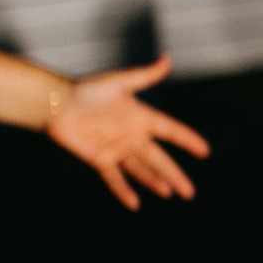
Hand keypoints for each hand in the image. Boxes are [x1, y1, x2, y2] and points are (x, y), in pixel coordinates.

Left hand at [46, 55, 211, 209]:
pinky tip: (135, 204)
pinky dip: (123, 191)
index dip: (187, 140)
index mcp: (141, 117)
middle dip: (175, 174)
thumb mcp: (119, 82)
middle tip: (190, 193)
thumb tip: (167, 59)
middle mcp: (132, 135)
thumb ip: (144, 76)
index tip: (204, 151)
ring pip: (141, 170)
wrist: (58, 104)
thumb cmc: (87, 90)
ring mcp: (117, 149)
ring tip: (169, 193)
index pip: (171, 131)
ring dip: (155, 182)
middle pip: (159, 158)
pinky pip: (114, 178)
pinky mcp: (100, 159)